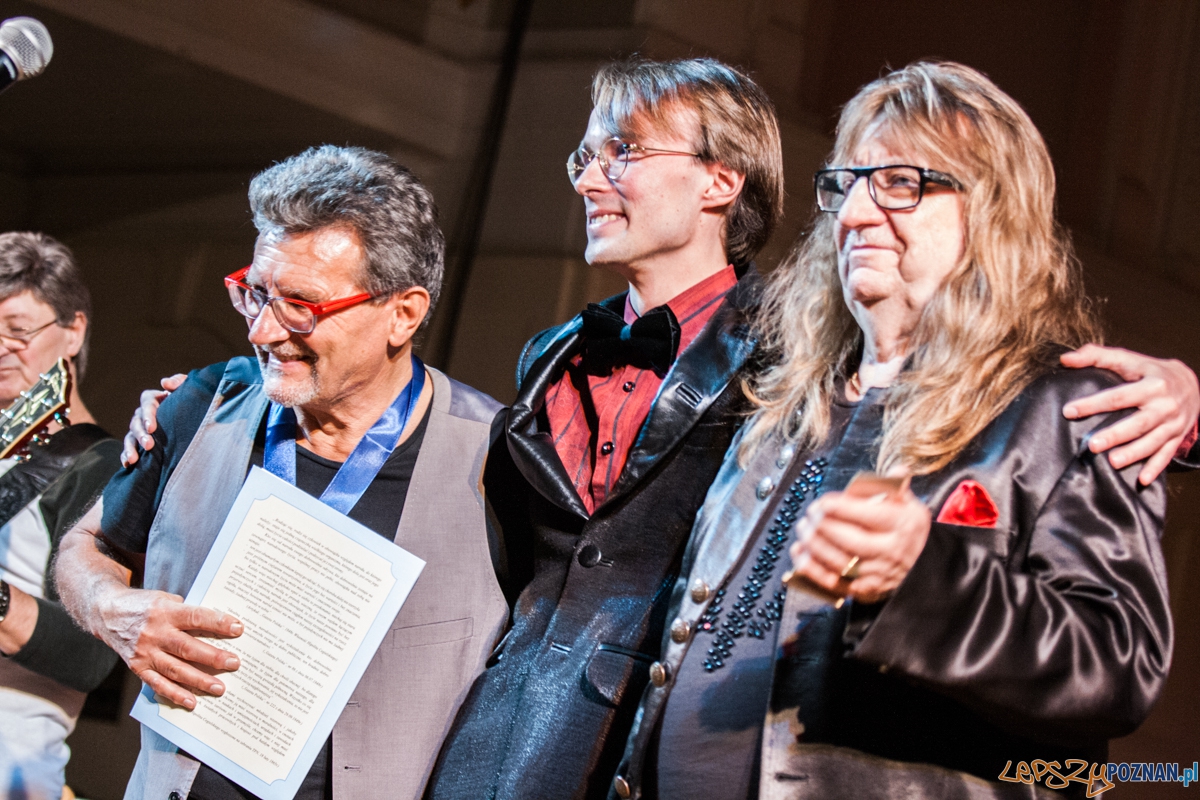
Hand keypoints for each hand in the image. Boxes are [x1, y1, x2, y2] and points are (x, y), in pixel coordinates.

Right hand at [96, 584, 241, 708]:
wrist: (107, 613)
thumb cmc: (145, 605)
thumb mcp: (166, 599)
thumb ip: (187, 612)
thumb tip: (218, 626)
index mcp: (165, 611)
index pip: (195, 617)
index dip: (217, 623)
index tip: (238, 629)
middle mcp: (154, 633)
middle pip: (187, 647)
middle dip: (213, 657)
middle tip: (234, 663)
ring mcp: (145, 652)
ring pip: (175, 669)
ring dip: (199, 680)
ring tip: (219, 688)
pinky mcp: (137, 667)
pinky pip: (158, 683)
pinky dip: (175, 694)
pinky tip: (191, 701)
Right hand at [121, 373, 186, 466]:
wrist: (195, 421)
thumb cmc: (192, 403)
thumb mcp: (190, 391)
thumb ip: (180, 382)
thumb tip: (164, 383)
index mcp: (156, 399)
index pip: (146, 402)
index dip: (147, 414)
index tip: (152, 427)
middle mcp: (145, 414)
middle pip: (136, 421)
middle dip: (141, 434)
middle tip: (148, 445)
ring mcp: (141, 429)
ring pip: (130, 436)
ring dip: (131, 447)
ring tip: (134, 459)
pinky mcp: (140, 443)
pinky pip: (129, 448)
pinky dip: (126, 455)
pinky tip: (127, 464)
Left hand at [788, 487, 930, 604]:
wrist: (922, 569)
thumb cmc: (908, 531)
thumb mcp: (911, 506)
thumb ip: (897, 488)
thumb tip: (898, 471)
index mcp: (902, 525)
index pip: (868, 515)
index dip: (840, 508)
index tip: (822, 502)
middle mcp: (891, 551)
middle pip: (851, 540)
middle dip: (824, 526)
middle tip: (809, 515)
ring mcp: (877, 574)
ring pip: (840, 562)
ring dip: (815, 545)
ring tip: (802, 529)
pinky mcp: (864, 590)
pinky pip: (834, 582)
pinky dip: (812, 570)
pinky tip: (799, 554)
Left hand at [1061, 345, 1199, 484]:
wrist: (1190, 383)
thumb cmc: (1149, 371)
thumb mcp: (1127, 359)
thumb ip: (1096, 356)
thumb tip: (1064, 359)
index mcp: (1151, 385)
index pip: (1118, 396)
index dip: (1093, 404)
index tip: (1069, 411)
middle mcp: (1164, 405)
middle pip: (1138, 423)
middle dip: (1115, 435)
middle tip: (1092, 445)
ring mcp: (1173, 423)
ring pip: (1152, 442)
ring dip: (1133, 454)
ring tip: (1112, 462)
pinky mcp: (1177, 436)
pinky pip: (1166, 454)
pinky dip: (1155, 468)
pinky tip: (1141, 479)